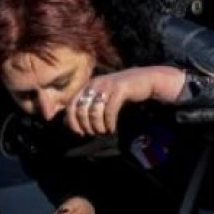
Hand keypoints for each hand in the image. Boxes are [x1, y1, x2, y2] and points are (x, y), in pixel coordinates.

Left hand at [66, 66, 185, 135]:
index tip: (80, 133)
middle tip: (94, 133)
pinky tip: (112, 128)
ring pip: (94, 111)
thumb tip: (69, 122)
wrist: (144, 79)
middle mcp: (95, 84)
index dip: (72, 121)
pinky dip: (109, 122)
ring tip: (103, 131)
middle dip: (86, 125)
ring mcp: (107, 85)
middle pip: (82, 110)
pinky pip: (110, 110)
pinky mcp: (120, 89)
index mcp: (88, 85)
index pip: (71, 104)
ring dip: (97, 126)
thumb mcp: (102, 96)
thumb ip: (87, 106)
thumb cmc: (120, 91)